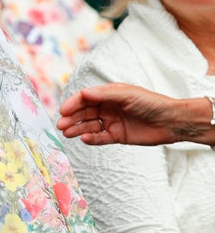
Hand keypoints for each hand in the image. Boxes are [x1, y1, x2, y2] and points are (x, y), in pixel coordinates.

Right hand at [57, 83, 186, 145]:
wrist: (171, 122)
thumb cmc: (150, 103)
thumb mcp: (126, 94)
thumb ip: (103, 95)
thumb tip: (83, 94)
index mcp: (109, 94)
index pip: (85, 98)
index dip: (73, 103)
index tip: (63, 110)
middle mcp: (108, 107)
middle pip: (85, 112)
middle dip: (72, 117)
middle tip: (60, 125)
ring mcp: (112, 122)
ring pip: (90, 125)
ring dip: (78, 128)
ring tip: (67, 133)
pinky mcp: (118, 136)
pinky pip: (101, 137)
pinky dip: (92, 139)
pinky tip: (84, 139)